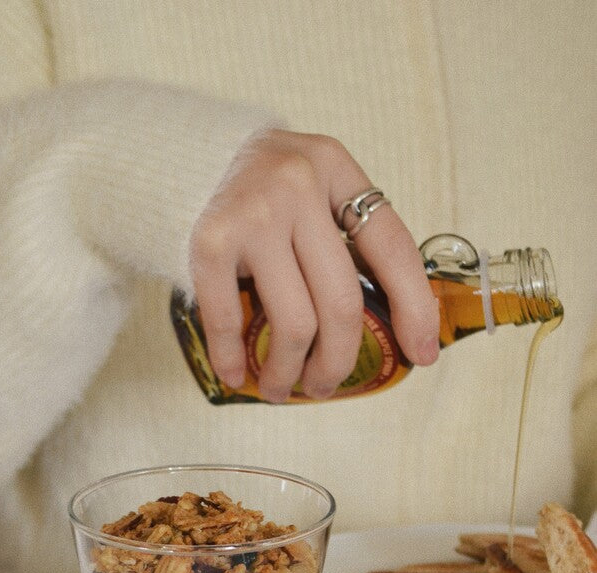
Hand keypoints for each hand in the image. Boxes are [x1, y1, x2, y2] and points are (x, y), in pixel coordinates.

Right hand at [189, 129, 439, 402]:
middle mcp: (298, 186)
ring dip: (287, 371)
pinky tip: (237, 377)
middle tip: (325, 386)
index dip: (414, 308)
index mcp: (336, 169)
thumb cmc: (259, 190)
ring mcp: (253, 214)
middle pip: (340, 302)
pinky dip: (233, 359)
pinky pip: (231, 319)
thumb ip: (345, 236)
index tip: (422, 355)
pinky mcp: (209, 241)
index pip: (392, 247)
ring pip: (294, 323)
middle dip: (338, 360)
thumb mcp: (313, 186)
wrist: (177, 157)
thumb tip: (395, 324)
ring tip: (281, 388)